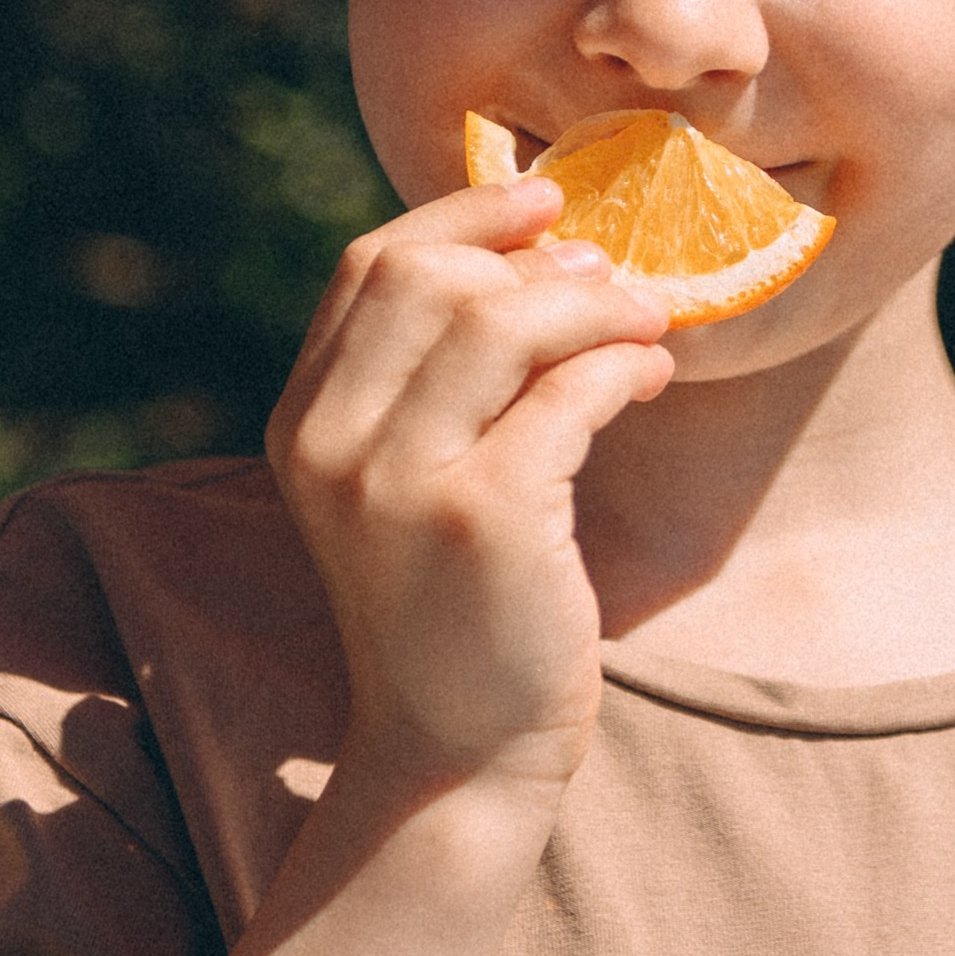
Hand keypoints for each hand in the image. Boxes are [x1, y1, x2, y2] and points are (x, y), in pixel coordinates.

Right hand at [267, 175, 671, 791]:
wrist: (455, 755)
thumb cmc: (456, 607)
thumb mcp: (407, 483)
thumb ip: (433, 381)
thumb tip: (542, 248)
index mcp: (303, 425)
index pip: (370, 266)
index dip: (464, 216)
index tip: (545, 200)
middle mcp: (331, 446)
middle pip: (432, 277)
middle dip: (540, 261)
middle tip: (613, 280)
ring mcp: (400, 483)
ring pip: (503, 321)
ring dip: (596, 307)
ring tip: (647, 326)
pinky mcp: (483, 518)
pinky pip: (569, 392)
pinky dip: (623, 367)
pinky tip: (652, 379)